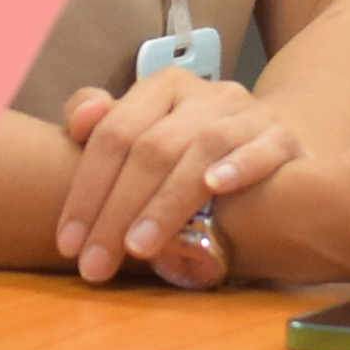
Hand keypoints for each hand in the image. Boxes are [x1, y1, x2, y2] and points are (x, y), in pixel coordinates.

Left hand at [57, 72, 300, 284]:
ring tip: (139, 247)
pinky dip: (239, 165)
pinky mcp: (281, 138)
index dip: (86, 189)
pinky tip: (215, 188)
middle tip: (96, 262)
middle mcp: (204, 94)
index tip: (68, 243)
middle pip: (152, 147)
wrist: (265, 147)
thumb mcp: (144, 133)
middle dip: (117, 211)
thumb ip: (103, 126)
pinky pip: (263, 148)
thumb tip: (82, 120)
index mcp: (161, 87)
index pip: (114, 133)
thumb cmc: (189, 151)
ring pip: (202, 148)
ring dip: (166, 202)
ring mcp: (246, 114)